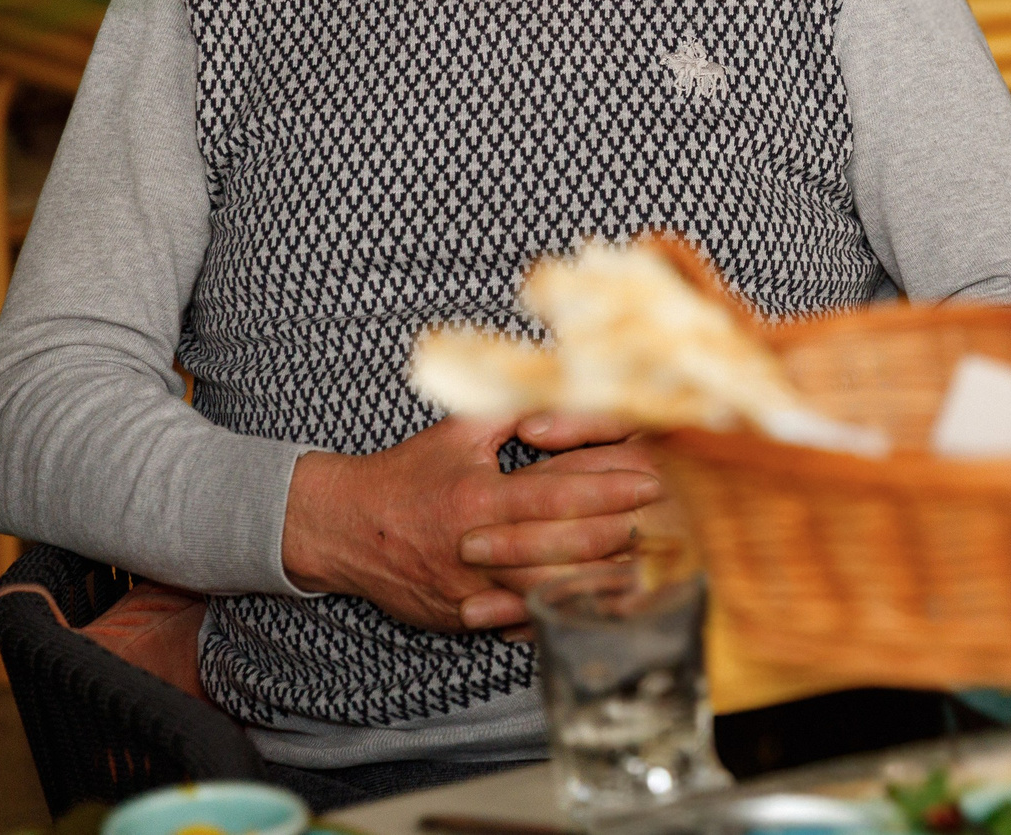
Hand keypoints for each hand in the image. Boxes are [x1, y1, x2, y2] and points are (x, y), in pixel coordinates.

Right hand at [283, 412, 660, 633]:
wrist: (341, 528)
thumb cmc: (408, 473)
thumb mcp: (458, 432)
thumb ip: (513, 410)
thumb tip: (566, 388)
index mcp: (478, 498)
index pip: (556, 494)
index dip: (609, 489)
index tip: (654, 482)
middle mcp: (476, 547)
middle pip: (562, 548)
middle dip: (619, 536)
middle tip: (669, 525)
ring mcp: (469, 589)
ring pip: (548, 593)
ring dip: (601, 582)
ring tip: (649, 568)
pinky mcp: (463, 617)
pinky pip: (521, 622)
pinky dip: (562, 617)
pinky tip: (601, 608)